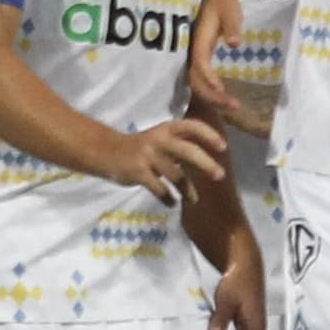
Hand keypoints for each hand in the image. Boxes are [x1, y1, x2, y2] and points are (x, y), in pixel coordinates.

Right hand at [100, 117, 225, 205]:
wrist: (107, 152)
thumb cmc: (140, 147)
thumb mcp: (160, 139)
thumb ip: (180, 144)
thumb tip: (208, 157)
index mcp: (166, 129)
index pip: (192, 126)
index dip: (209, 135)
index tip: (223, 147)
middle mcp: (159, 140)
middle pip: (188, 151)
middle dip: (206, 164)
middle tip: (220, 175)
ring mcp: (148, 156)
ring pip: (176, 175)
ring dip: (188, 190)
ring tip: (194, 199)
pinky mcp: (139, 173)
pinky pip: (160, 189)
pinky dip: (168, 198)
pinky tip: (172, 203)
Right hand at [186, 0, 246, 116]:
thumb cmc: (223, 2)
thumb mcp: (230, 11)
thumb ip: (232, 26)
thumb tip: (234, 43)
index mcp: (198, 40)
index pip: (200, 62)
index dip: (208, 77)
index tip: (221, 89)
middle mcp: (193, 53)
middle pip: (196, 80)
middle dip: (213, 96)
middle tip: (234, 106)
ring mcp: (195, 58)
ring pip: (198, 84)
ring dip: (214, 98)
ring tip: (234, 107)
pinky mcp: (200, 62)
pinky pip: (202, 81)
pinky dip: (212, 93)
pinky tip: (226, 101)